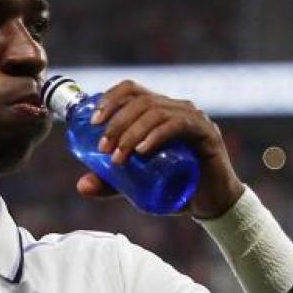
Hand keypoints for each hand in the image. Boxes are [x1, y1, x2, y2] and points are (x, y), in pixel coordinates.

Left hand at [77, 79, 244, 218]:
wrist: (210, 202)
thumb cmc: (174, 186)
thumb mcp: (135, 184)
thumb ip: (110, 182)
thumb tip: (81, 185)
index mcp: (158, 110)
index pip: (131, 90)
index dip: (110, 99)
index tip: (93, 122)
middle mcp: (175, 107)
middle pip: (140, 101)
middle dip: (116, 122)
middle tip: (103, 149)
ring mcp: (193, 117)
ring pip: (156, 112)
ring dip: (131, 132)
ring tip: (118, 157)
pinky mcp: (206, 133)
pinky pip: (178, 125)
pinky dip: (156, 135)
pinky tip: (142, 150)